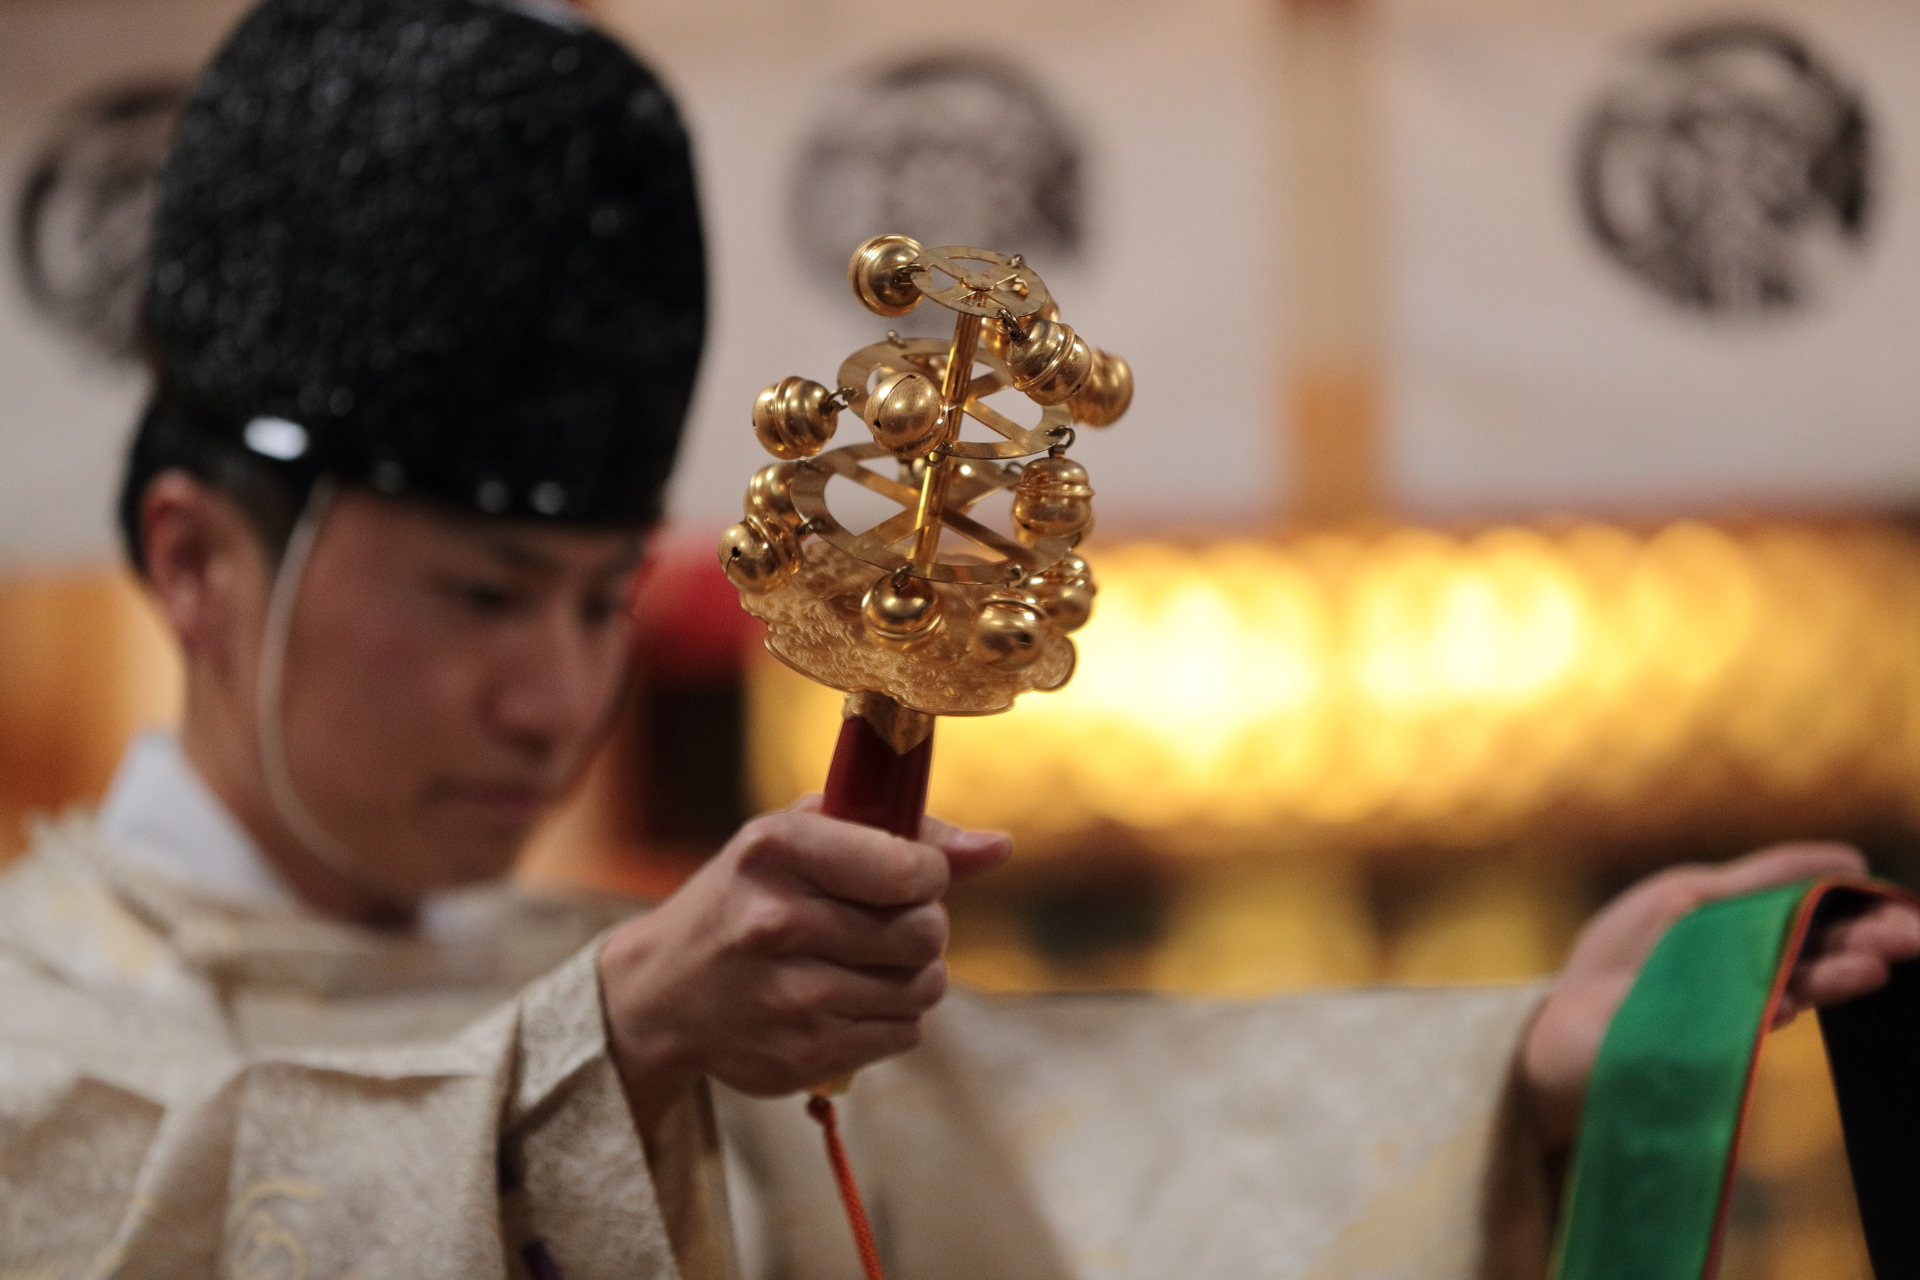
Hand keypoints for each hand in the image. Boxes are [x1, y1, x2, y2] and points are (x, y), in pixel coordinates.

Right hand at [598, 797, 1010, 1132]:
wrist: (661, 993)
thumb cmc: (748, 897)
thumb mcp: (802, 839)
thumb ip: (905, 834)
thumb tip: (1000, 847)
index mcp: (778, 851)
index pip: (908, 868)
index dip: (928, 873)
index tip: (909, 877)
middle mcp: (778, 923)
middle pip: (925, 933)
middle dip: (923, 926)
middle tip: (887, 924)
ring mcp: (790, 997)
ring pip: (925, 987)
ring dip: (913, 975)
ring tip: (869, 963)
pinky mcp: (804, 1056)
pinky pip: (905, 1034)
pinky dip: (892, 1018)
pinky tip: (848, 1000)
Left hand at [1520, 842, 1919, 1155]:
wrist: (1563, 1023)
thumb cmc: (1626, 957)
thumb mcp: (1690, 897)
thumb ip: (1763, 879)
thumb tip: (1849, 860)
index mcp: (1758, 937)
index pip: (1824, 918)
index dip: (1864, 912)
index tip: (1906, 909)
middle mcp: (1756, 976)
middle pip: (1821, 952)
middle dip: (1867, 943)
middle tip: (1911, 939)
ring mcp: (1733, 1014)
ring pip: (1793, 988)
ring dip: (1834, 977)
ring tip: (1873, 968)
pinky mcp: (1702, 1047)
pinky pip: (1737, 1025)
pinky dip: (1761, 1009)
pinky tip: (1785, 1004)